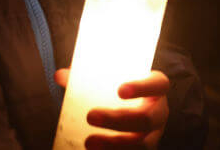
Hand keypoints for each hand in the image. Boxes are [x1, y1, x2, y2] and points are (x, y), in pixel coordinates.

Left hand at [54, 69, 169, 149]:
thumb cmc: (118, 95)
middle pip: (147, 118)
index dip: (142, 87)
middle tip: (91, 116)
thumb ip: (87, 80)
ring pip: (142, 143)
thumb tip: (60, 75)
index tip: (120, 91)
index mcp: (155, 89)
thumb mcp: (109, 84)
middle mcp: (159, 112)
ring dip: (115, 144)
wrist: (131, 119)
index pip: (158, 84)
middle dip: (118, 119)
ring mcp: (154, 135)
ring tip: (88, 141)